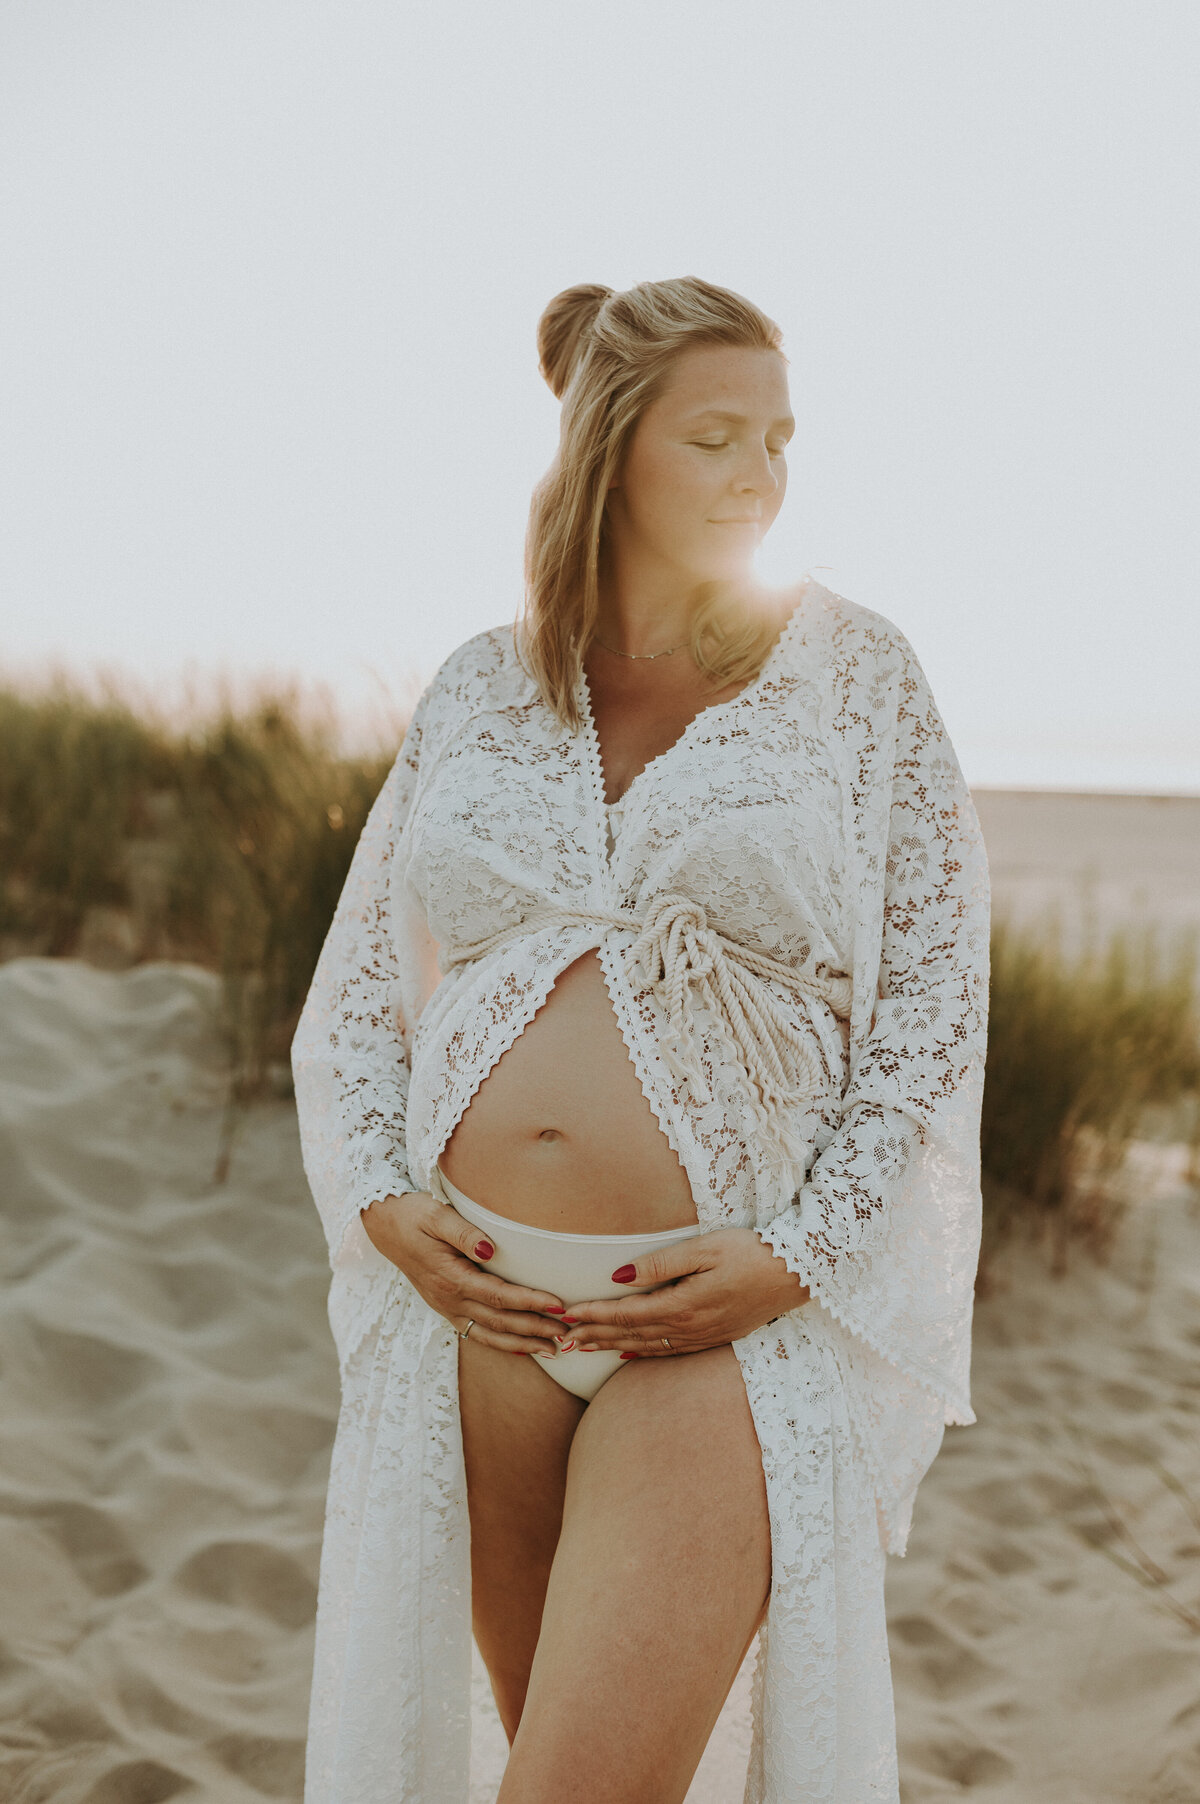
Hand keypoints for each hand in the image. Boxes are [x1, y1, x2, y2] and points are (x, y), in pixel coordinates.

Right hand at [359, 1192, 569, 1356]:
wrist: (384, 1224)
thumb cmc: (413, 1215)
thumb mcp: (436, 1215)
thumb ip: (465, 1233)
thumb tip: (491, 1249)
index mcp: (451, 1277)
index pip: (499, 1295)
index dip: (530, 1302)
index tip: (559, 1304)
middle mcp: (449, 1299)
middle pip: (500, 1321)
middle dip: (536, 1328)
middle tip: (569, 1332)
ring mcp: (446, 1307)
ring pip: (490, 1334)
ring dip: (523, 1343)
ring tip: (554, 1349)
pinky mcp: (445, 1307)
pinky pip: (476, 1332)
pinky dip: (501, 1343)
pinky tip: (523, 1348)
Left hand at [558, 1227, 810, 1358]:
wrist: (797, 1275)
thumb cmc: (751, 1253)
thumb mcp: (706, 1248)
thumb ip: (661, 1265)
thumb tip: (620, 1275)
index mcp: (684, 1305)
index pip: (627, 1314)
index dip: (594, 1315)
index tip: (566, 1313)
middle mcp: (690, 1327)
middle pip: (631, 1334)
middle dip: (593, 1335)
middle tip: (558, 1338)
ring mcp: (702, 1336)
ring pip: (646, 1346)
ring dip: (611, 1346)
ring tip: (581, 1347)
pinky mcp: (713, 1336)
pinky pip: (668, 1350)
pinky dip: (641, 1352)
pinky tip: (626, 1352)